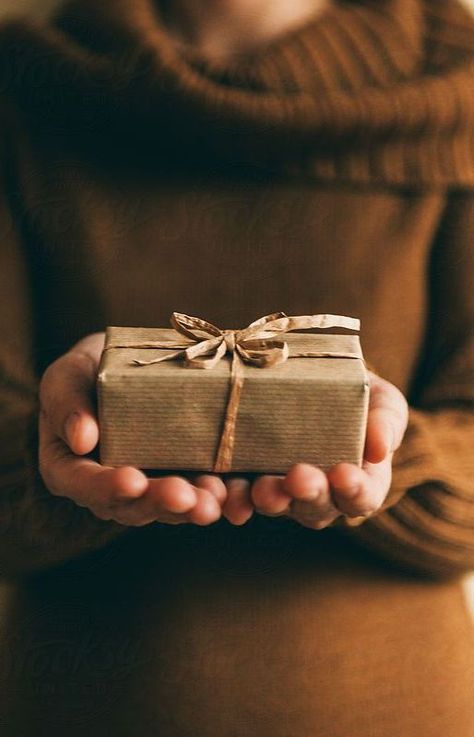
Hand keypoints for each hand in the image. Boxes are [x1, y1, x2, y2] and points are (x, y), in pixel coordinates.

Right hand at [39, 333, 225, 526]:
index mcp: (71, 469)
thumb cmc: (87, 371)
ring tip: (216, 501)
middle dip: (161, 502)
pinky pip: (201, 492)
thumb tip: (82, 439)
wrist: (127, 368)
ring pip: (170, 506)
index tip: (132, 481)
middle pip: (132, 504)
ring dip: (194, 505)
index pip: (84, 484)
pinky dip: (221, 495)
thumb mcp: (67, 376)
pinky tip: (238, 496)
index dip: (107, 487)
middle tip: (185, 498)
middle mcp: (110, 488)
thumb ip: (65, 401)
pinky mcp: (184, 477)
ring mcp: (151, 485)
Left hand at [222, 371, 408, 528]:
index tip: (344, 474)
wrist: (314, 376)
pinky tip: (225, 495)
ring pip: (276, 505)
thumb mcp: (380, 399)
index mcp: (358, 481)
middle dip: (308, 494)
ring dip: (268, 500)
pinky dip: (232, 498)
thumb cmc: (356, 392)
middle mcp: (320, 494)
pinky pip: (238, 495)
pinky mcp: (246, 477)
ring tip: (262, 490)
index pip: (361, 497)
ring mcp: (281, 489)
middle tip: (299, 478)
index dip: (354, 491)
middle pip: (316, 508)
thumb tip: (381, 448)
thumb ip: (387, 421)